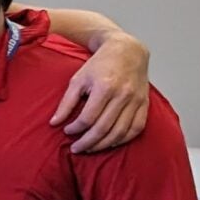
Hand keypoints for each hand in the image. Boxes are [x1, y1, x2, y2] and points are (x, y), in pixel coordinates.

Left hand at [54, 32, 150, 153]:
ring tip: (90, 148)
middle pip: (103, 128)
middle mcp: (123, 95)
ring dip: (103, 144)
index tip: (67, 132)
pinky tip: (111, 143)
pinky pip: (136, 128)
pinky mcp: (145, 103)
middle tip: (76, 149)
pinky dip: (123, 139)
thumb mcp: (78, 79)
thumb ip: (66, 102)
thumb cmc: (100, 65)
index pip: (88, 118)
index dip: (75, 129)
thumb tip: (54, 123)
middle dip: (87, 142)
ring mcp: (136, 100)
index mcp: (104, 87)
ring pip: (120, 132)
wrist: (128, 51)